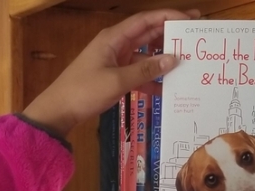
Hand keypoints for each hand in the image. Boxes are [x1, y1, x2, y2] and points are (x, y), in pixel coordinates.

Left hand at [21, 8, 200, 138]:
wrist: (58, 111)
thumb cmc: (84, 91)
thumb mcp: (117, 80)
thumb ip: (147, 70)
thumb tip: (174, 59)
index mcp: (114, 38)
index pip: (146, 20)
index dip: (169, 16)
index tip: (191, 19)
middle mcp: (116, 44)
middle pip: (148, 34)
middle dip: (171, 34)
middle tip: (196, 37)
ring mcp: (115, 60)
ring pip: (145, 55)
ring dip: (164, 59)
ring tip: (188, 63)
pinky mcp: (114, 76)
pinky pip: (138, 73)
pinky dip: (152, 79)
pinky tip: (168, 88)